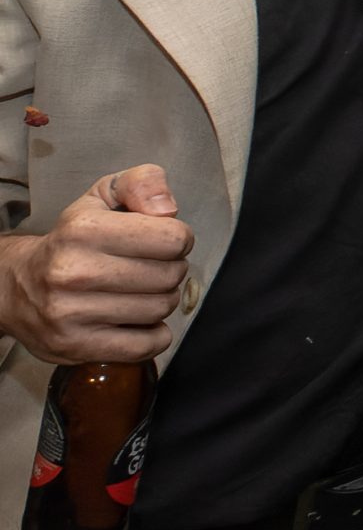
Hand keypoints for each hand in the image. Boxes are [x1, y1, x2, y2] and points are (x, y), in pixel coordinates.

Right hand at [0, 165, 191, 364]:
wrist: (14, 287)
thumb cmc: (71, 240)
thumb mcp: (101, 197)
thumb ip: (141, 183)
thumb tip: (168, 209)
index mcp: (83, 230)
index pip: (172, 238)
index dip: (179, 238)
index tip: (165, 241)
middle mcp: (74, 272)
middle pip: (170, 276)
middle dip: (172, 270)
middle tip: (153, 268)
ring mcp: (71, 314)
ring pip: (160, 309)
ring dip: (162, 300)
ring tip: (141, 291)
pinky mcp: (75, 346)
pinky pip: (145, 346)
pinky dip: (154, 335)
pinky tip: (138, 320)